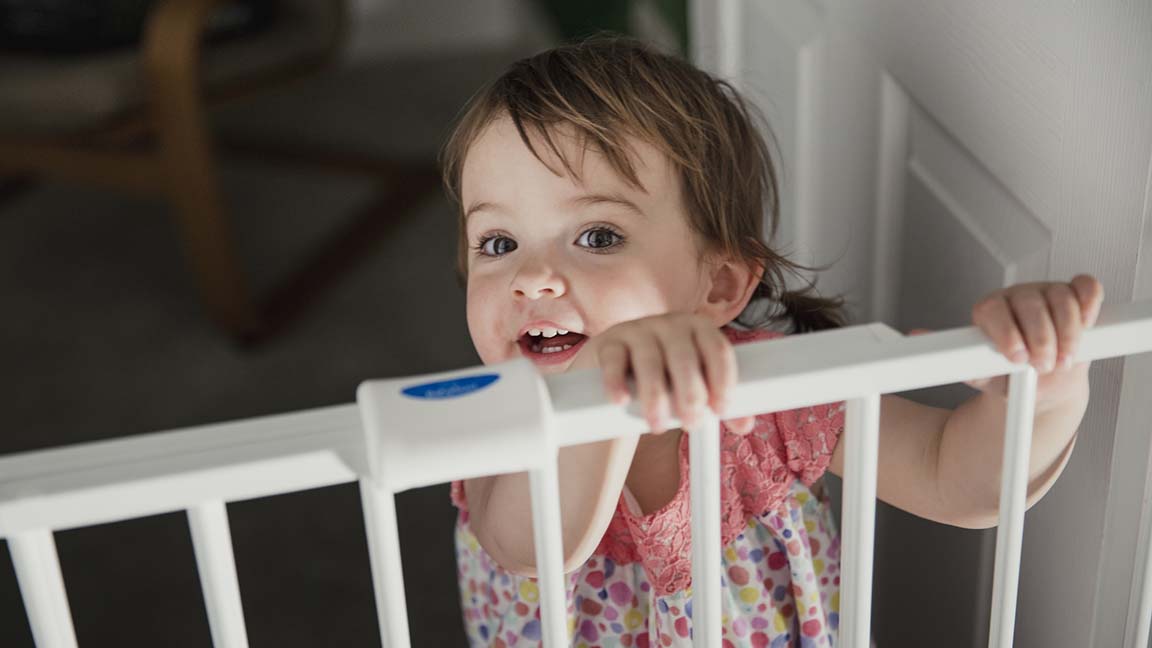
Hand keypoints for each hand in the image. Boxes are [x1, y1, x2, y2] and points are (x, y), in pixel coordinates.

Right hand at [570, 313, 755, 433]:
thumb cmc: (666, 376)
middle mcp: (670, 324)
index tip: (721, 409)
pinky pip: (613, 359)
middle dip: (690, 393)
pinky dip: (616, 381)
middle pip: (684, 356)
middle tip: (691, 423)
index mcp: (699, 329)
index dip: (723, 379)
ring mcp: (638, 330)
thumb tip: (744, 424)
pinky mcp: (610, 343)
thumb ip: (717, 403)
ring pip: (649, 361)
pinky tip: (621, 401)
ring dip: (655, 396)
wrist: (619, 366)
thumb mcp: (692, 384)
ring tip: (657, 425)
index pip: (718, 349)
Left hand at [909, 274, 1103, 407]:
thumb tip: (915, 339)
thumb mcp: (984, 374)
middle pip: (1029, 304)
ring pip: (1060, 298)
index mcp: (990, 311)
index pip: (993, 310)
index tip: (1016, 358)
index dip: (1006, 333)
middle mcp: (1017, 297)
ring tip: (1063, 359)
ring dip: (1067, 332)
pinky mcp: (1075, 294)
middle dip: (1040, 338)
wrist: (1043, 381)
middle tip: (1043, 365)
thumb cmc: (1010, 375)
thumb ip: (959, 360)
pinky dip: (1088, 305)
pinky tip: (1087, 325)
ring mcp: (1047, 292)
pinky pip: (1085, 288)